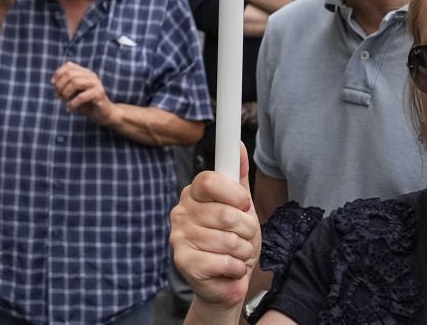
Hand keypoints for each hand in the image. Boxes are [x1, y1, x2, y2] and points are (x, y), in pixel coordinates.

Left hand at [51, 62, 113, 126]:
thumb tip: (53, 82)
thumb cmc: (87, 104)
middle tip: (58, 97)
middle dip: (60, 86)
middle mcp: (91, 75)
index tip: (53, 85)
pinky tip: (70, 109)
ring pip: (75, 82)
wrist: (104, 115)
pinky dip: (73, 103)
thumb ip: (65, 86)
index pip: (69, 66)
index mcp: (85, 72)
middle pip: (70, 74)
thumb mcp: (73, 93)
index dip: (58, 74)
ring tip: (64, 103)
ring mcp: (96, 83)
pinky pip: (82, 96)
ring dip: (66, 94)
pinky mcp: (99, 93)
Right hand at [170, 150, 259, 312]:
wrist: (226, 281)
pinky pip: (224, 261)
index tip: (243, 204)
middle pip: (226, 213)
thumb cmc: (232, 241)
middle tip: (243, 236)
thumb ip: (238, 176)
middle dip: (247, 229)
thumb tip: (239, 145)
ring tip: (236, 254)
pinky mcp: (183, 262)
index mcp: (193, 193)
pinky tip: (230, 269)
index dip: (234, 194)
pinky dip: (236, 268)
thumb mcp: (240, 206)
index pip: (209, 180)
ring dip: (243, 251)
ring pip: (229, 240)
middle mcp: (181, 212)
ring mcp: (179, 237)